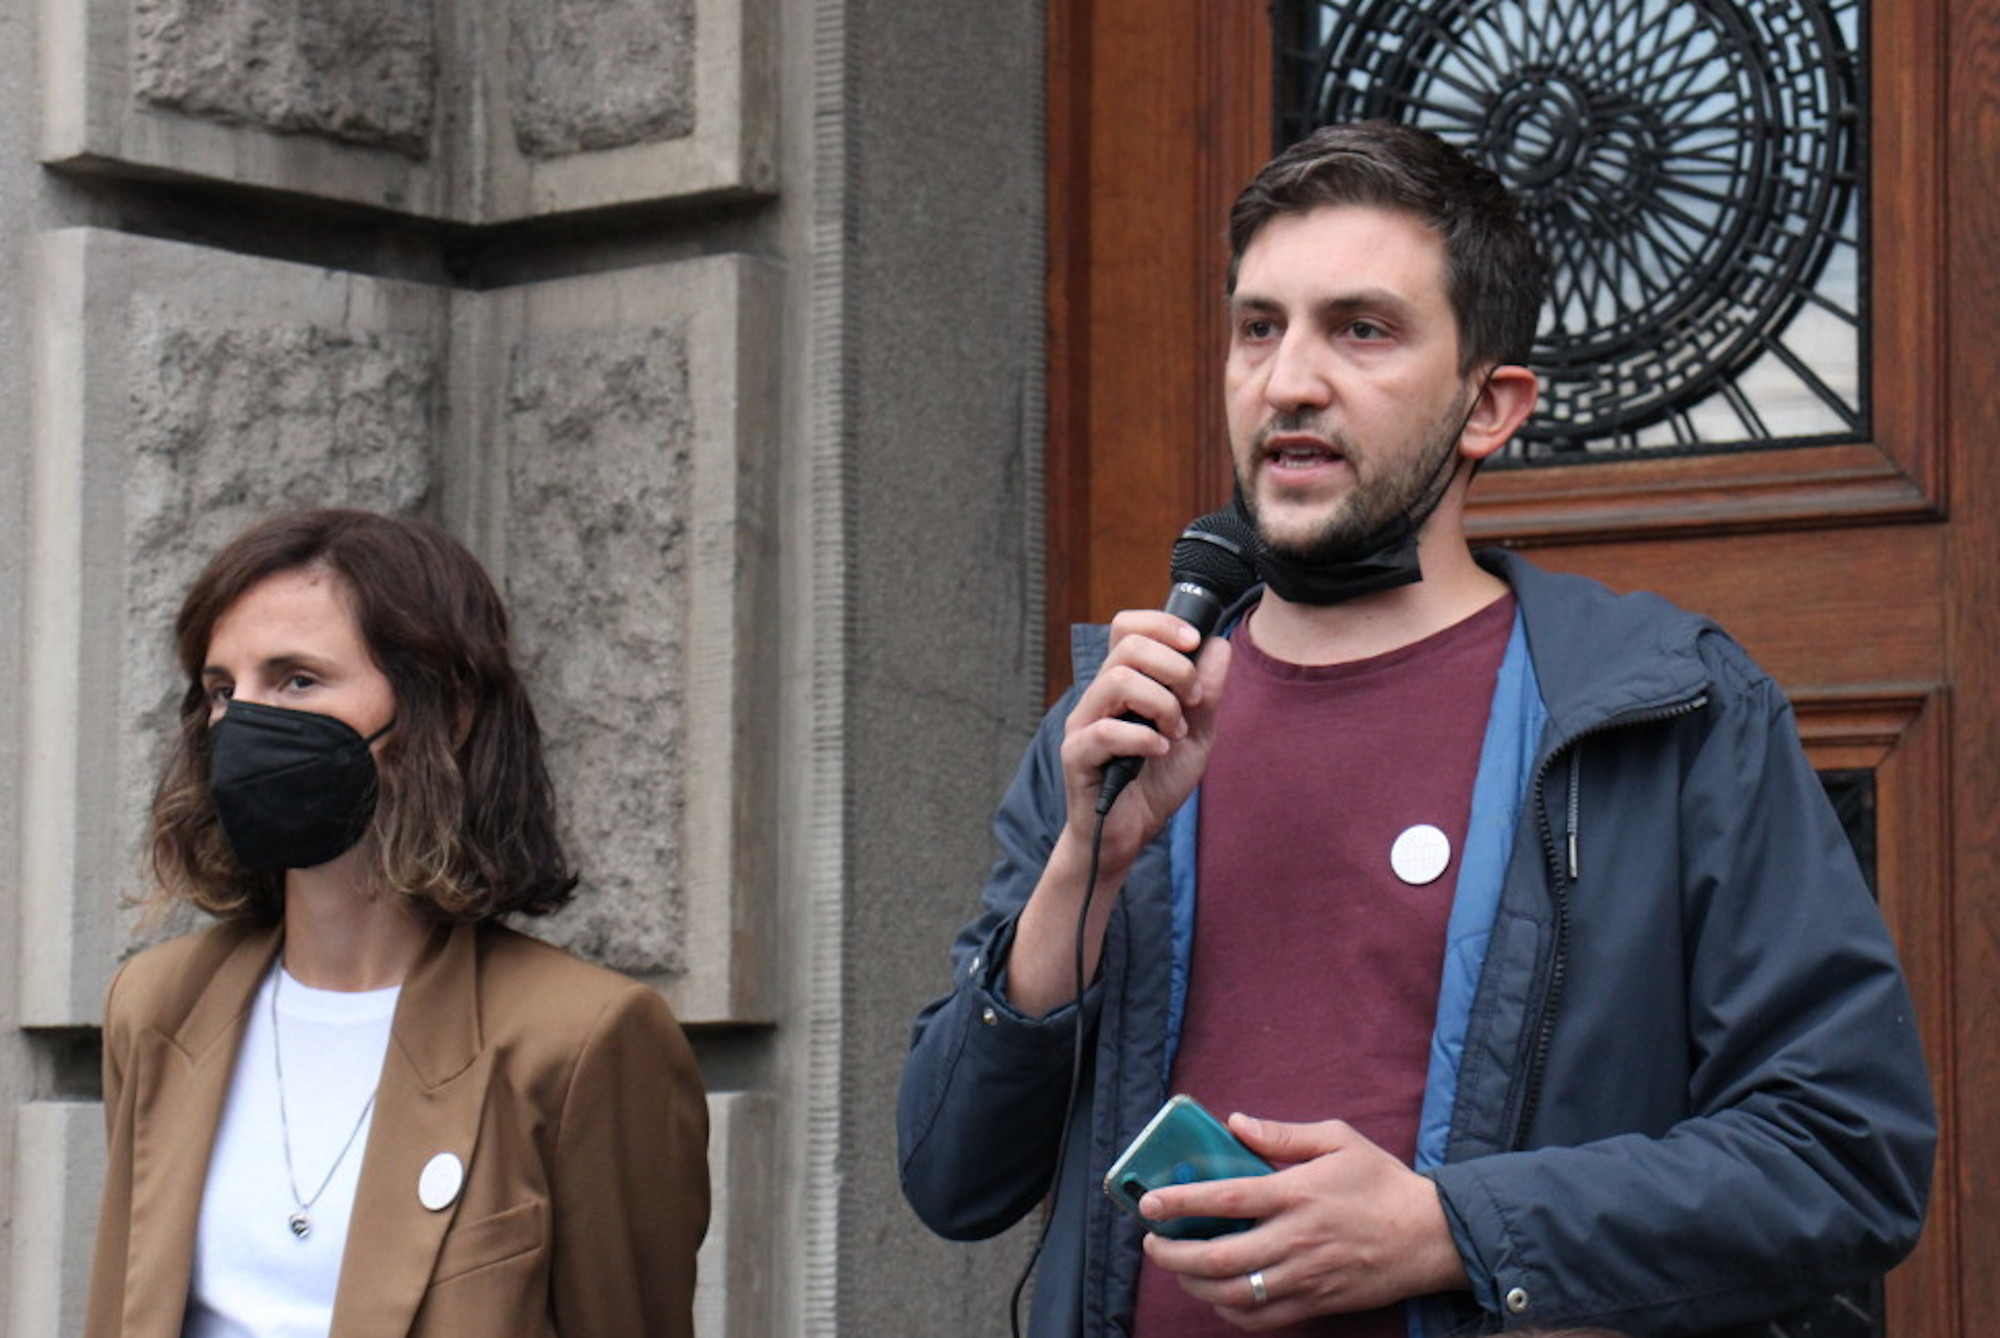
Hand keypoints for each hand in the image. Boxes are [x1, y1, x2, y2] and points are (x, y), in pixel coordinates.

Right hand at [1003, 610, 1232, 1016]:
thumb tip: (1219, 646)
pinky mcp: (1078, 755)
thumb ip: (1208, 693)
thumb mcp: (1197, 735)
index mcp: (1124, 684)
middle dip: (1174, 667)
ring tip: (1175, 731)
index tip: (1193, 642)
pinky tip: (1159, 751)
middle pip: (1128, 645)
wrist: (1131, 835)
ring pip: (1117, 680)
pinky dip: (1143, 738)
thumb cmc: (1155, 783)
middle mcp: (1099, 696)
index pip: (1128, 627)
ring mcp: (1085, 724)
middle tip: (1192, 701)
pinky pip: (1106, 730)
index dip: (1161, 623)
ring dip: (1160, 703)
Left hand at [1139, 1115, 1467, 1329]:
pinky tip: (1215, 1295)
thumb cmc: (1382, 1182)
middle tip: (1152, 1243)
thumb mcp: (1338, 1140)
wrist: (1430, 1236)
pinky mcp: (1316, 1303)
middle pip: (1218, 1256)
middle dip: (1173, 1253)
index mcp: (1297, 1193)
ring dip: (1193, 1283)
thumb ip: (1283, 1133)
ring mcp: (1305, 1277)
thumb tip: (1235, 1123)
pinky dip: (1229, 1312)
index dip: (1181, 1202)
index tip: (1150, 1203)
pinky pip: (1260, 1318)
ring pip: (1232, 1293)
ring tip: (1176, 1267)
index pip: (1225, 1200)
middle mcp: (1296, 1239)